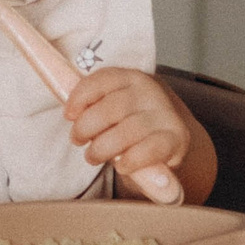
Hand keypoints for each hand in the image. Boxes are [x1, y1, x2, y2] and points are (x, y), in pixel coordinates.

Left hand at [65, 67, 190, 192]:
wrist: (170, 140)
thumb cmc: (130, 124)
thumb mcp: (112, 108)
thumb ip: (93, 105)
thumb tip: (70, 113)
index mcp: (130, 78)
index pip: (103, 80)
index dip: (81, 97)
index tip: (69, 115)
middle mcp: (150, 92)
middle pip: (111, 108)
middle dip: (86, 127)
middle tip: (78, 140)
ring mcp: (164, 115)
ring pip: (127, 131)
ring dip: (102, 148)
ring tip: (93, 156)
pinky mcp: (176, 138)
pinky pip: (147, 151)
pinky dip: (129, 161)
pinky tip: (121, 165)